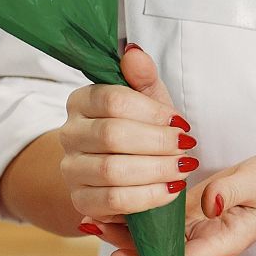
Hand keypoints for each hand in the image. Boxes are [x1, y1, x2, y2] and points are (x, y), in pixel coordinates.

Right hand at [60, 44, 196, 225]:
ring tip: (183, 168)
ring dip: (156, 170)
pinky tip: (171, 189)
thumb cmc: (138, 127)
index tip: (182, 123)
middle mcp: (69, 134)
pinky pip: (113, 201)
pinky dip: (148, 197)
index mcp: (82, 101)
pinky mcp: (81, 200)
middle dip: (158, 143)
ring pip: (112, 171)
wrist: (120, 167)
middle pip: (112, 136)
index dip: (152, 113)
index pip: (112, 101)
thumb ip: (143, 77)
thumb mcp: (147, 99)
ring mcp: (71, 169)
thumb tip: (134, 53)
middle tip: (187, 147)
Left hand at [91, 153, 255, 255]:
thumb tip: (208, 202)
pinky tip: (114, 201)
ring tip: (92, 217)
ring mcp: (196, 231)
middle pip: (159, 254)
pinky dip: (137, 213)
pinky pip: (159, 222)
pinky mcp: (191, 216)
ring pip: (154, 239)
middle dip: (124, 244)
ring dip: (125, 230)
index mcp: (222, 242)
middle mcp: (204, 242)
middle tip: (92, 226)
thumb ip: (231, 191)